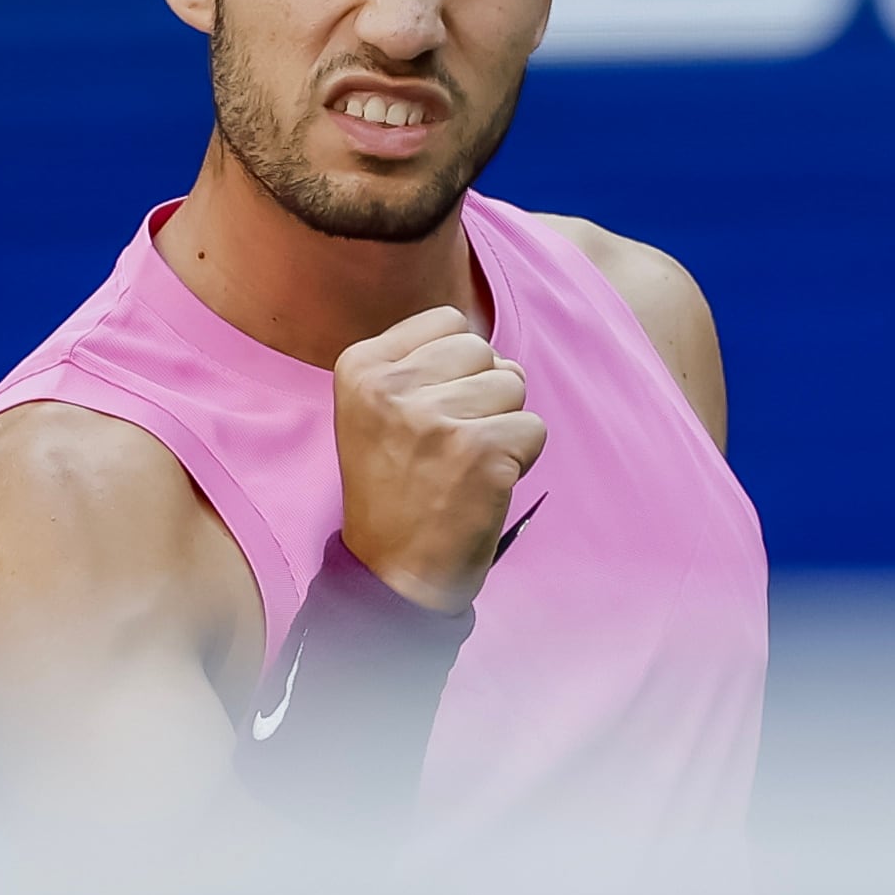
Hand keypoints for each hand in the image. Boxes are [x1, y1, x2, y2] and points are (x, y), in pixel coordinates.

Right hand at [332, 306, 545, 612]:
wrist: (391, 571)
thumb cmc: (394, 488)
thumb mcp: (375, 410)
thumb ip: (419, 365)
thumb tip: (489, 344)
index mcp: (360, 367)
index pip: (448, 322)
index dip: (457, 367)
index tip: (432, 413)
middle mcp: (392, 387)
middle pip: (484, 350)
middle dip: (484, 392)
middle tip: (453, 444)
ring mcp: (436, 419)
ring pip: (513, 384)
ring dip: (504, 425)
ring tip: (466, 463)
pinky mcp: (480, 452)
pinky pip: (534, 427)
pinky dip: (522, 458)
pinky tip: (484, 483)